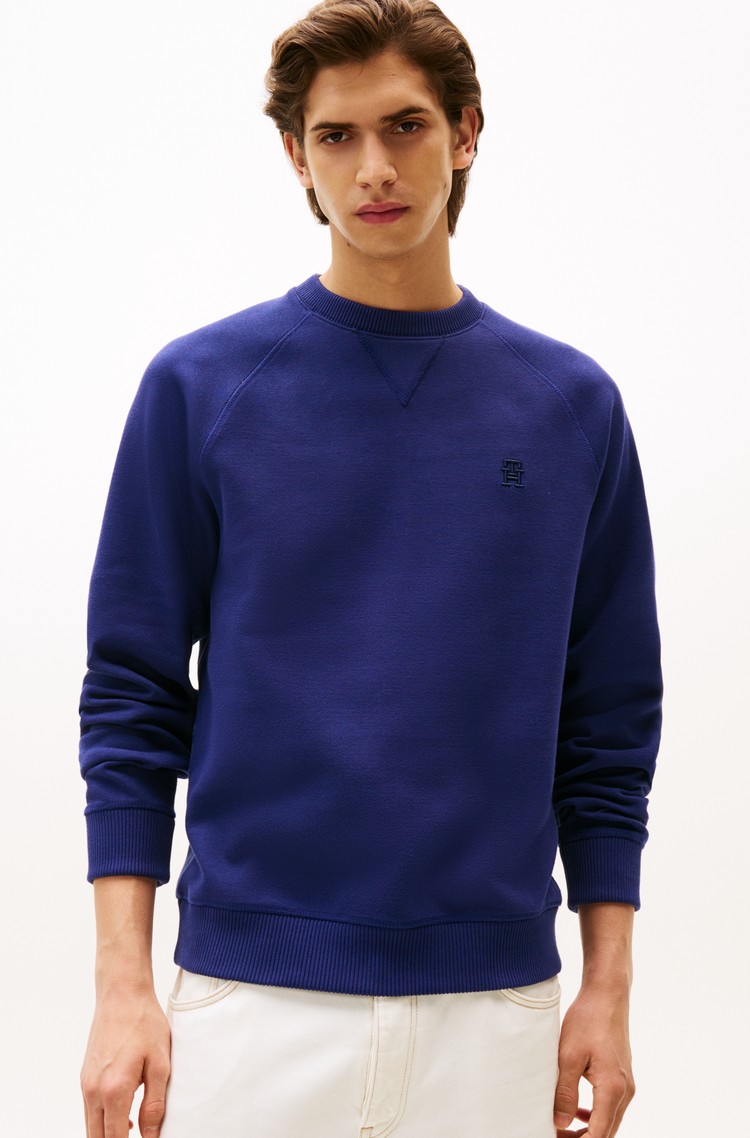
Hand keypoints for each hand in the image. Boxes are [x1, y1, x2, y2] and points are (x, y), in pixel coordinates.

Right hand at [80, 987, 170, 1137]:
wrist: (122, 993)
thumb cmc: (143, 1022)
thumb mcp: (160, 1063)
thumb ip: (154, 1104)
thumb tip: (150, 1135)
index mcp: (113, 1090)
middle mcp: (93, 1090)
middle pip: (97, 1137)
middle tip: (138, 1135)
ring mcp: (85, 1083)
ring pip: (91, 1125)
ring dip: (108, 1133)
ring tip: (133, 1130)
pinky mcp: (85, 1075)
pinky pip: (90, 1109)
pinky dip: (103, 1119)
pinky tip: (124, 1115)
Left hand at [553, 981, 634, 1137]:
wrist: (607, 995)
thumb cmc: (587, 1020)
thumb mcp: (568, 1056)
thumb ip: (565, 1093)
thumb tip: (561, 1123)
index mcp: (613, 1089)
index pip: (599, 1135)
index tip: (555, 1137)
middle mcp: (625, 1091)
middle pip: (606, 1132)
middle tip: (555, 1134)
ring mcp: (627, 1084)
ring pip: (609, 1121)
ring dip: (588, 1129)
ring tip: (562, 1126)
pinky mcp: (623, 1076)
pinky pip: (611, 1106)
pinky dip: (595, 1114)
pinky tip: (578, 1111)